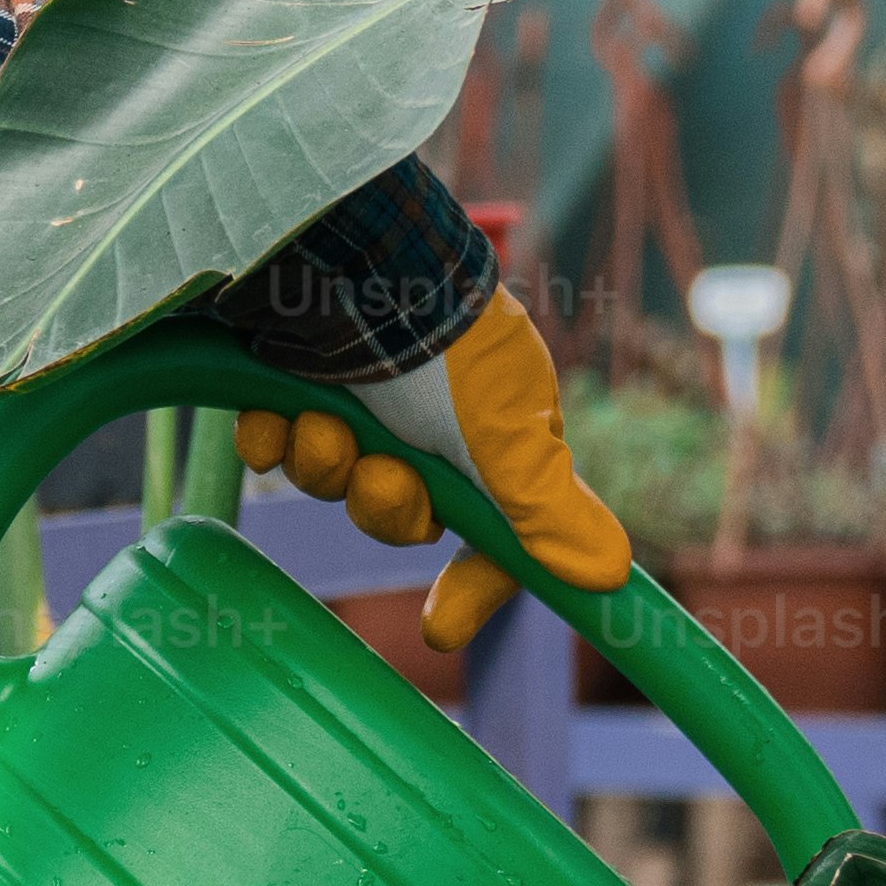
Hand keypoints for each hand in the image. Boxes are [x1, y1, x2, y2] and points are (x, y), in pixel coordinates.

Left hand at [240, 291, 629, 653]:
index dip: (472, 583)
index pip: (494, 534)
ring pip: (336, 479)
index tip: (438, 627)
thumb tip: (609, 575)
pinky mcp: (295, 380)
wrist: (350, 259)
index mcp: (494, 438)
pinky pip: (278, 443)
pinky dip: (276, 436)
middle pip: (400, 514)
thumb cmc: (444, 349)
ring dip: (327, 463)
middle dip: (383, 503)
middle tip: (378, 473)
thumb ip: (550, 511)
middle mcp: (429, 424)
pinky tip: (277, 415)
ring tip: (323, 423)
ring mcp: (360, 401)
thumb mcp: (509, 437)